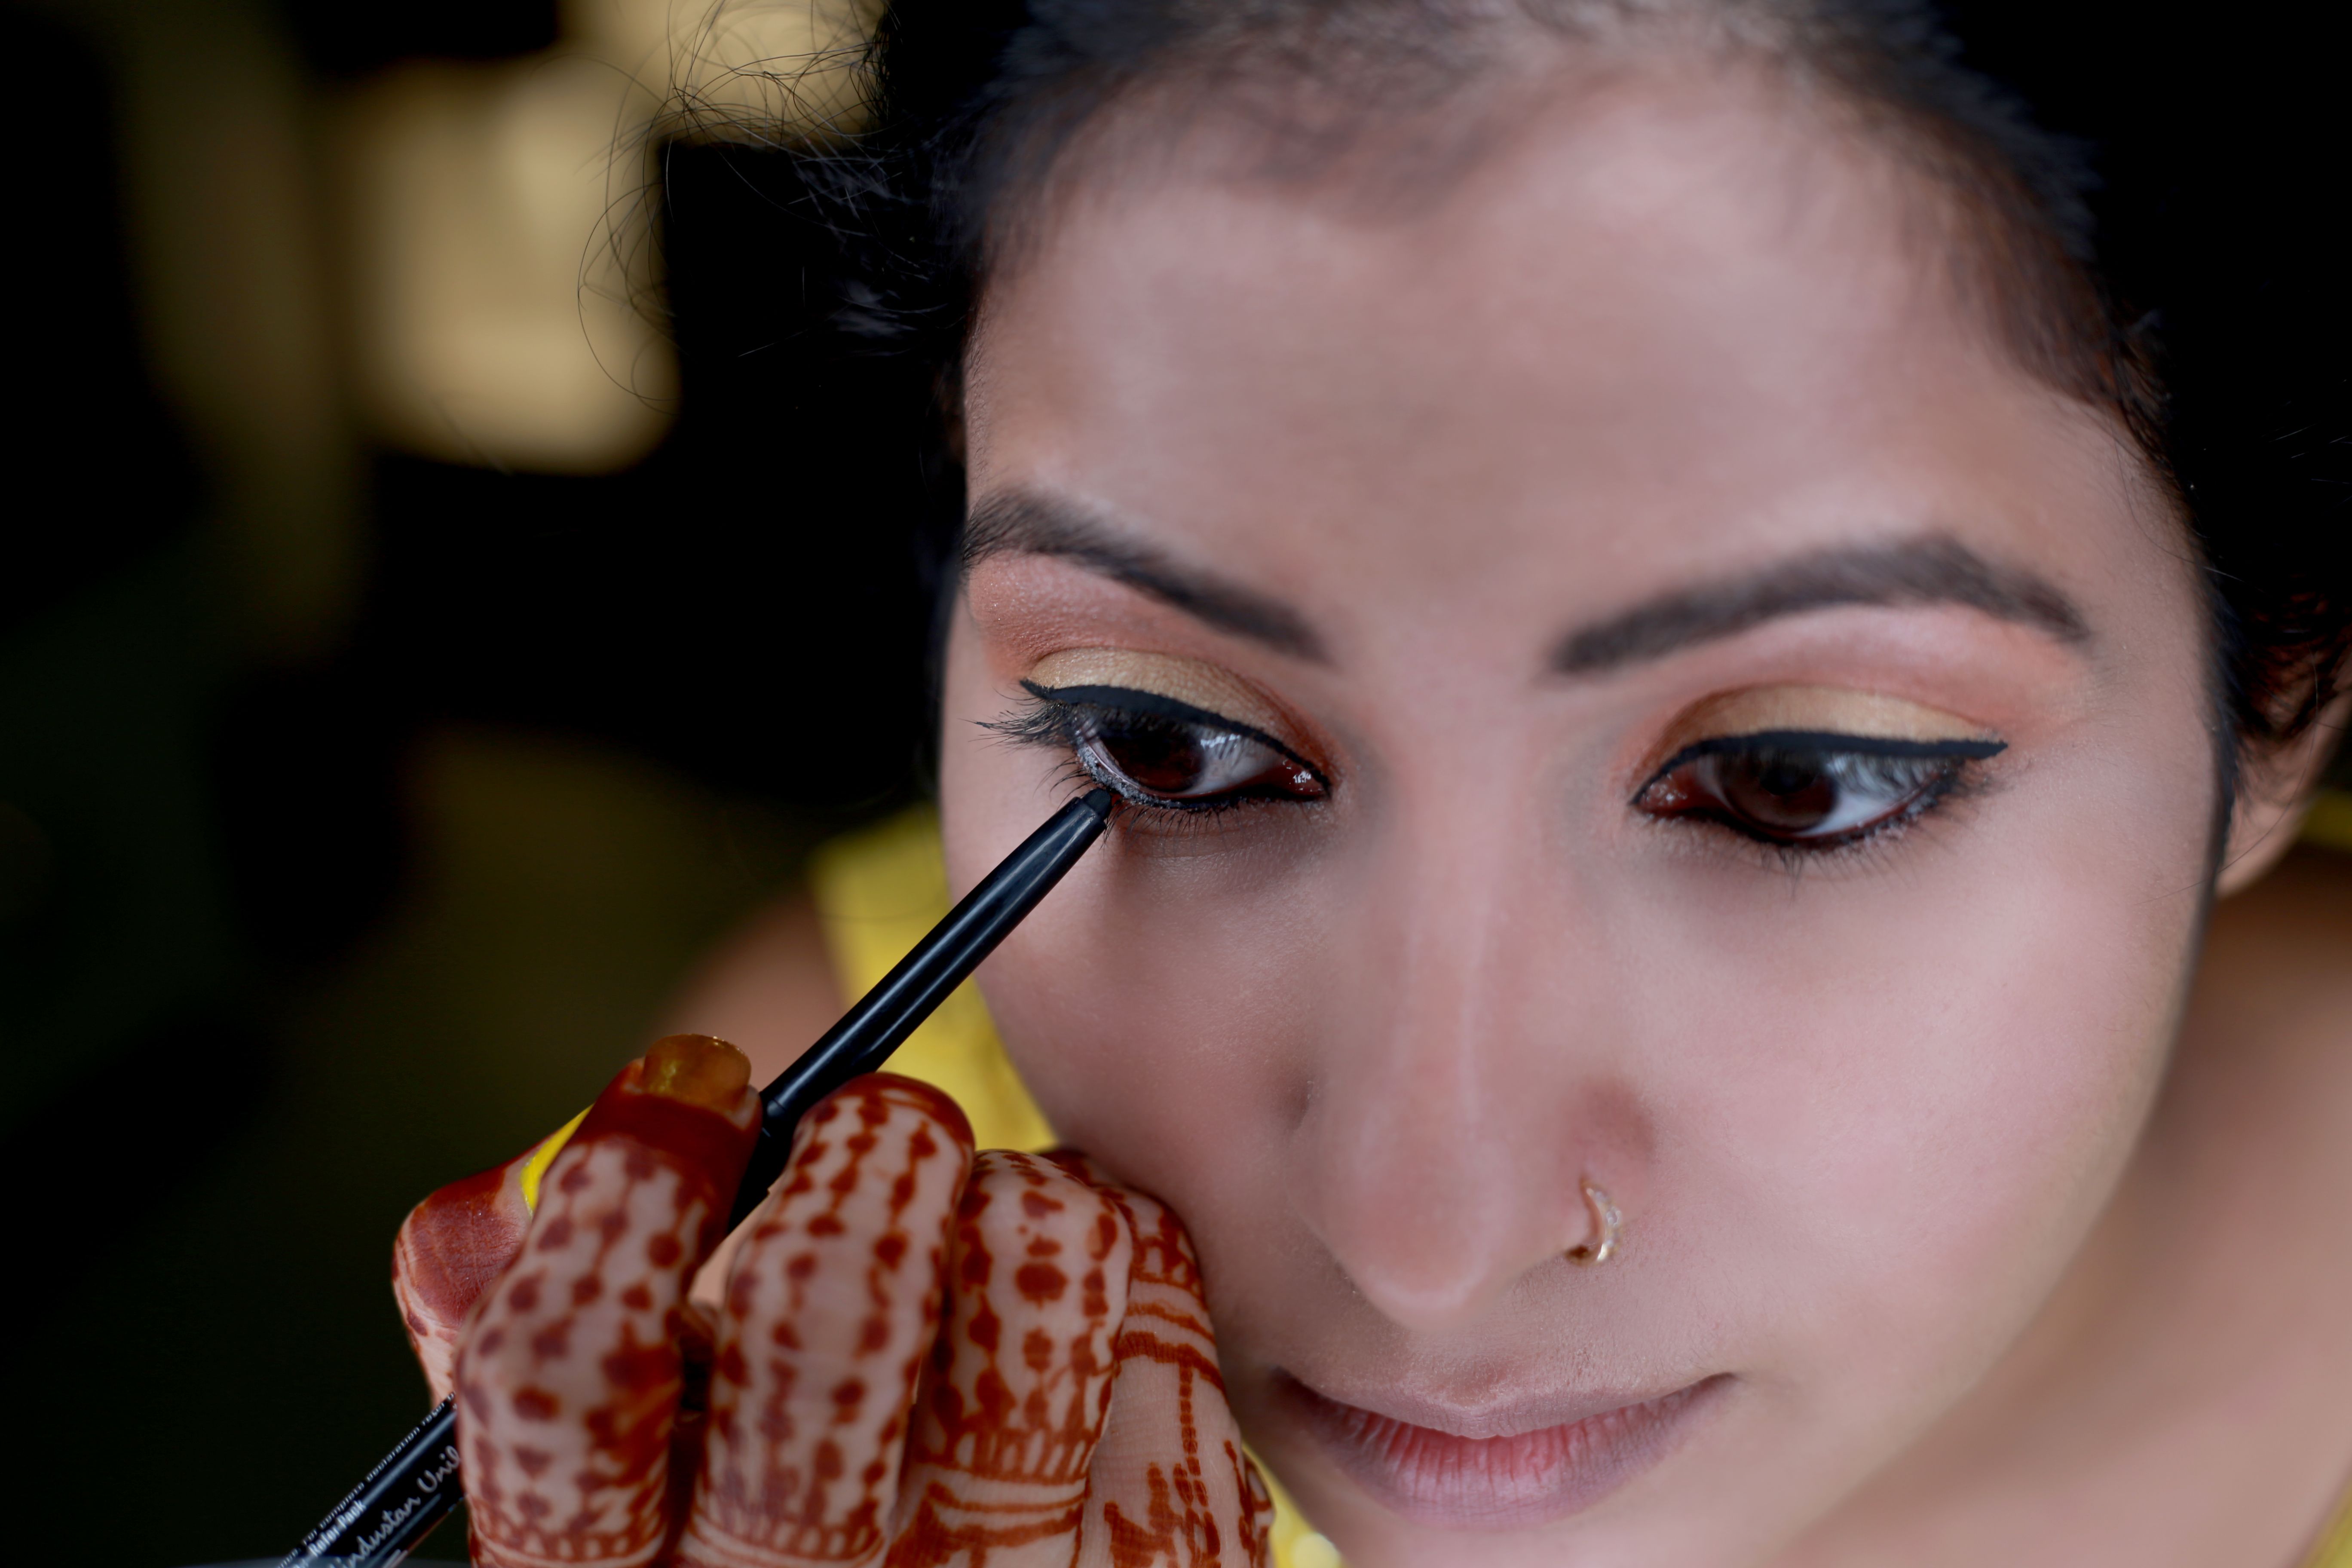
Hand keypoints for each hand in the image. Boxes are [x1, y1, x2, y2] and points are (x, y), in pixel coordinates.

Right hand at [392, 1034, 1274, 1565]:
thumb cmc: (750, 1541)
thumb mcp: (606, 1489)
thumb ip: (525, 1345)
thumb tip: (491, 1198)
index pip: (571, 1372)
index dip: (627, 1191)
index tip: (689, 1083)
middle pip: (822, 1310)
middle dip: (858, 1153)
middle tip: (873, 1120)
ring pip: (1031, 1256)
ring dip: (1000, 1184)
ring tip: (976, 1211)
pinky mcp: (1158, 1551)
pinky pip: (1159, 1294)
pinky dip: (1115, 1242)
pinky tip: (1074, 1286)